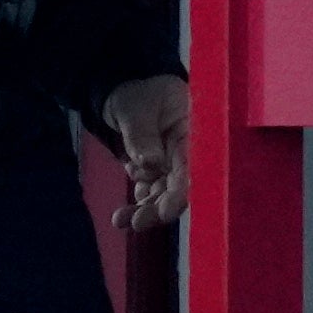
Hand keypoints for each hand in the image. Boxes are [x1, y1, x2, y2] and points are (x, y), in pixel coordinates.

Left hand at [93, 71, 191, 231]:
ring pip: (163, 193)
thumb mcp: (135, 108)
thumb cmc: (135, 92)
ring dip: (145, 210)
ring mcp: (172, 163)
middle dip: (160, 207)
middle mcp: (187, 151)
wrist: (118, 90)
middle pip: (180, 186)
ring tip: (121, 220)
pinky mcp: (157, 171)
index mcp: (193, 131)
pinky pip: (151, 192)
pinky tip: (123, 212)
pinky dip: (138, 203)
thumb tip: (151, 163)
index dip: (182, 191)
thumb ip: (142, 134)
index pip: (193, 165)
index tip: (166, 210)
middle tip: (137, 222)